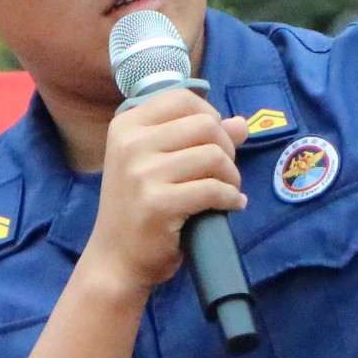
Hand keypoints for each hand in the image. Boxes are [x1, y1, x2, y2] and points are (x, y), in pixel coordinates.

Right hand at [85, 88, 246, 298]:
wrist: (116, 259)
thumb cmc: (139, 208)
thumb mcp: (159, 164)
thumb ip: (198, 138)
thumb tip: (242, 123)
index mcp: (126, 126)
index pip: (182, 98)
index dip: (210, 116)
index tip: (215, 141)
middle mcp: (130, 143)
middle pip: (204, 125)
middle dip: (227, 148)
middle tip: (225, 172)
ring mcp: (141, 173)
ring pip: (213, 156)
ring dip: (232, 176)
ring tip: (228, 190)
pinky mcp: (158, 203)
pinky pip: (214, 189)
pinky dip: (231, 198)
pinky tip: (231, 205)